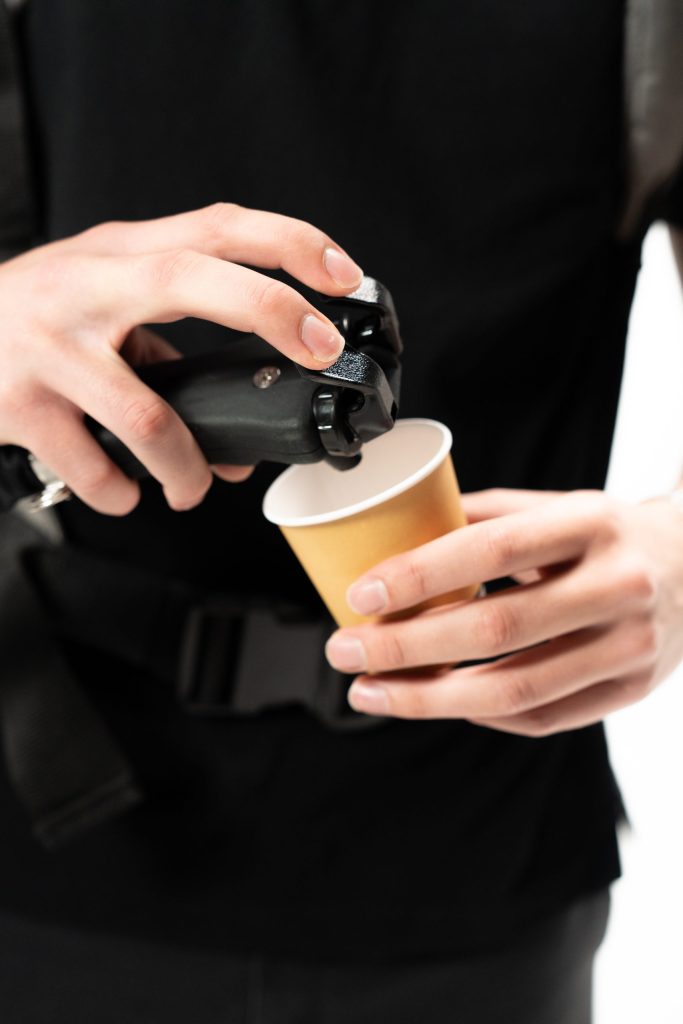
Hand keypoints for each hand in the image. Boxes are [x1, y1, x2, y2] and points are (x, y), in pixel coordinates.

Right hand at [0, 203, 361, 513]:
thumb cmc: (30, 318)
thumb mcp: (97, 301)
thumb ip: (162, 343)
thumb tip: (232, 428)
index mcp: (119, 255)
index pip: (217, 225)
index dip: (289, 242)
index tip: (345, 275)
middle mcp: (87, 287)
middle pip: (193, 278)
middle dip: (273, 312)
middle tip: (319, 353)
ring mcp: (51, 347)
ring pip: (151, 416)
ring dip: (188, 468)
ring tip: (192, 488)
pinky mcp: (20, 406)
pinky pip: (96, 468)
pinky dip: (121, 494)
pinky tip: (124, 493)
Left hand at [325, 488, 682, 735]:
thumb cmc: (608, 534)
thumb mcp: (558, 505)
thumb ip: (487, 519)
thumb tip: (398, 542)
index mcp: (591, 524)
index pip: (492, 549)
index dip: (421, 576)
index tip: (361, 595)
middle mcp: (618, 586)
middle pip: (496, 630)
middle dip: (405, 647)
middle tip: (345, 651)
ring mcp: (630, 647)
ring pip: (514, 690)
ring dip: (428, 697)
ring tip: (370, 690)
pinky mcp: (629, 691)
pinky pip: (540, 719)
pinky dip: (478, 714)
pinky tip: (438, 700)